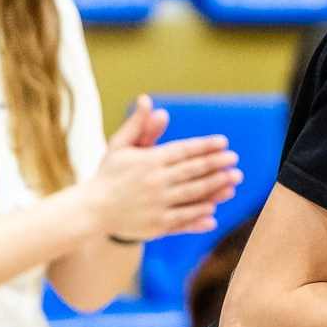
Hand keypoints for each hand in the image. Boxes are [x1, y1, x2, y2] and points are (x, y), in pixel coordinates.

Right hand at [77, 95, 240, 241]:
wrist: (92, 210)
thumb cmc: (109, 174)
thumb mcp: (119, 147)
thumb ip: (137, 125)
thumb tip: (148, 100)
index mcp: (148, 161)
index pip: (184, 151)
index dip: (205, 146)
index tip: (224, 143)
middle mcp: (155, 182)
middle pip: (193, 171)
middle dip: (216, 165)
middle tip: (234, 160)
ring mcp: (157, 204)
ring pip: (193, 194)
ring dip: (216, 187)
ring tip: (232, 181)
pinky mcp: (157, 225)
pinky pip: (184, 219)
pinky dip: (200, 215)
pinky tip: (214, 210)